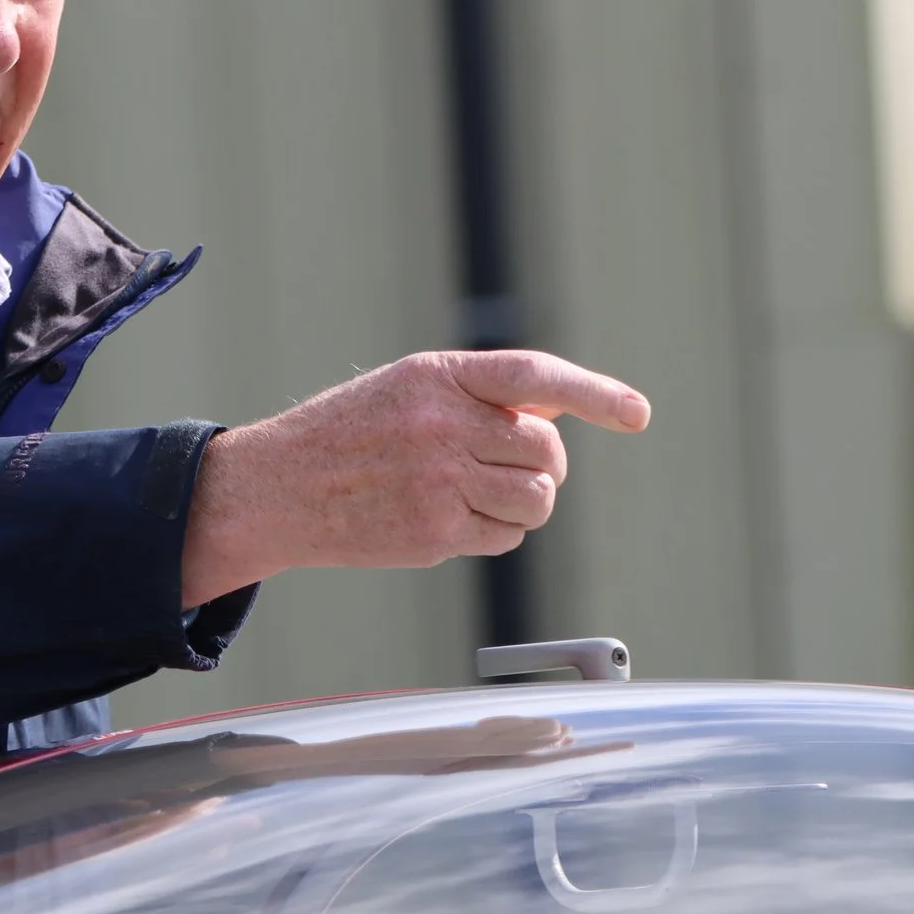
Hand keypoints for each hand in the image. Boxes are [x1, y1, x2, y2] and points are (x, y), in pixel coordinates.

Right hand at [181, 350, 648, 605]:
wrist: (278, 488)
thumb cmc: (349, 434)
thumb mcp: (409, 389)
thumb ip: (479, 394)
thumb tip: (556, 409)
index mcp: (438, 376)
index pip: (535, 376)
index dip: (594, 391)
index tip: (635, 413)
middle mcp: (442, 424)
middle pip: (545, 448)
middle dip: (543, 463)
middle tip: (510, 467)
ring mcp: (439, 480)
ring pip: (537, 498)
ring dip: (525, 501)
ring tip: (482, 494)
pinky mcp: (435, 532)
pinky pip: (506, 537)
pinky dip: (496, 532)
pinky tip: (454, 519)